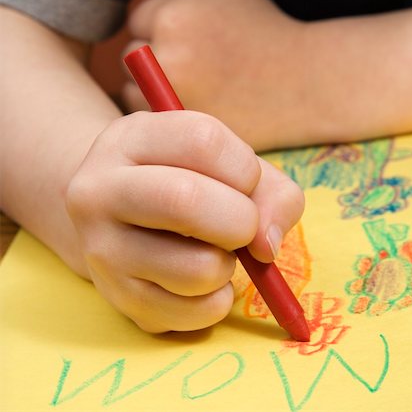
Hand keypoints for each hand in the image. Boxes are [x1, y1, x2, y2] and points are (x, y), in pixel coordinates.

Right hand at [65, 111, 303, 332]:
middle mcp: (100, 189)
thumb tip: (266, 245)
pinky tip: (201, 281)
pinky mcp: (117, 297)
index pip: (204, 142)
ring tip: (212, 252)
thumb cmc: (182, 182)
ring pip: (197, 269)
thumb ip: (269, 191)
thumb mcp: (223, 164)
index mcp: (130, 139)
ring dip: (227, 266)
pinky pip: (193, 314)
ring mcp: (101, 248)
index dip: (245, 170)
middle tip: (242, 227)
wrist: (116, 215)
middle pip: (186, 201)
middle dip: (241, 221)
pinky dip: (217, 300)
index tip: (245, 185)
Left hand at [122, 0, 307, 151]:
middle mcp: (166, 60)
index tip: (184, 40)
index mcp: (174, 19)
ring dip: (150, 90)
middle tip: (185, 66)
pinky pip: (154, 120)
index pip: (139, 20)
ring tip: (191, 88)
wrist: (304, 85)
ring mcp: (172, 101)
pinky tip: (194, 107)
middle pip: (132, 58)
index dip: (160, 28)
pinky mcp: (184, 131)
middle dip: (150, 59)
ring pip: (135, 93)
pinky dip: (164, 115)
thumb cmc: (268, 33)